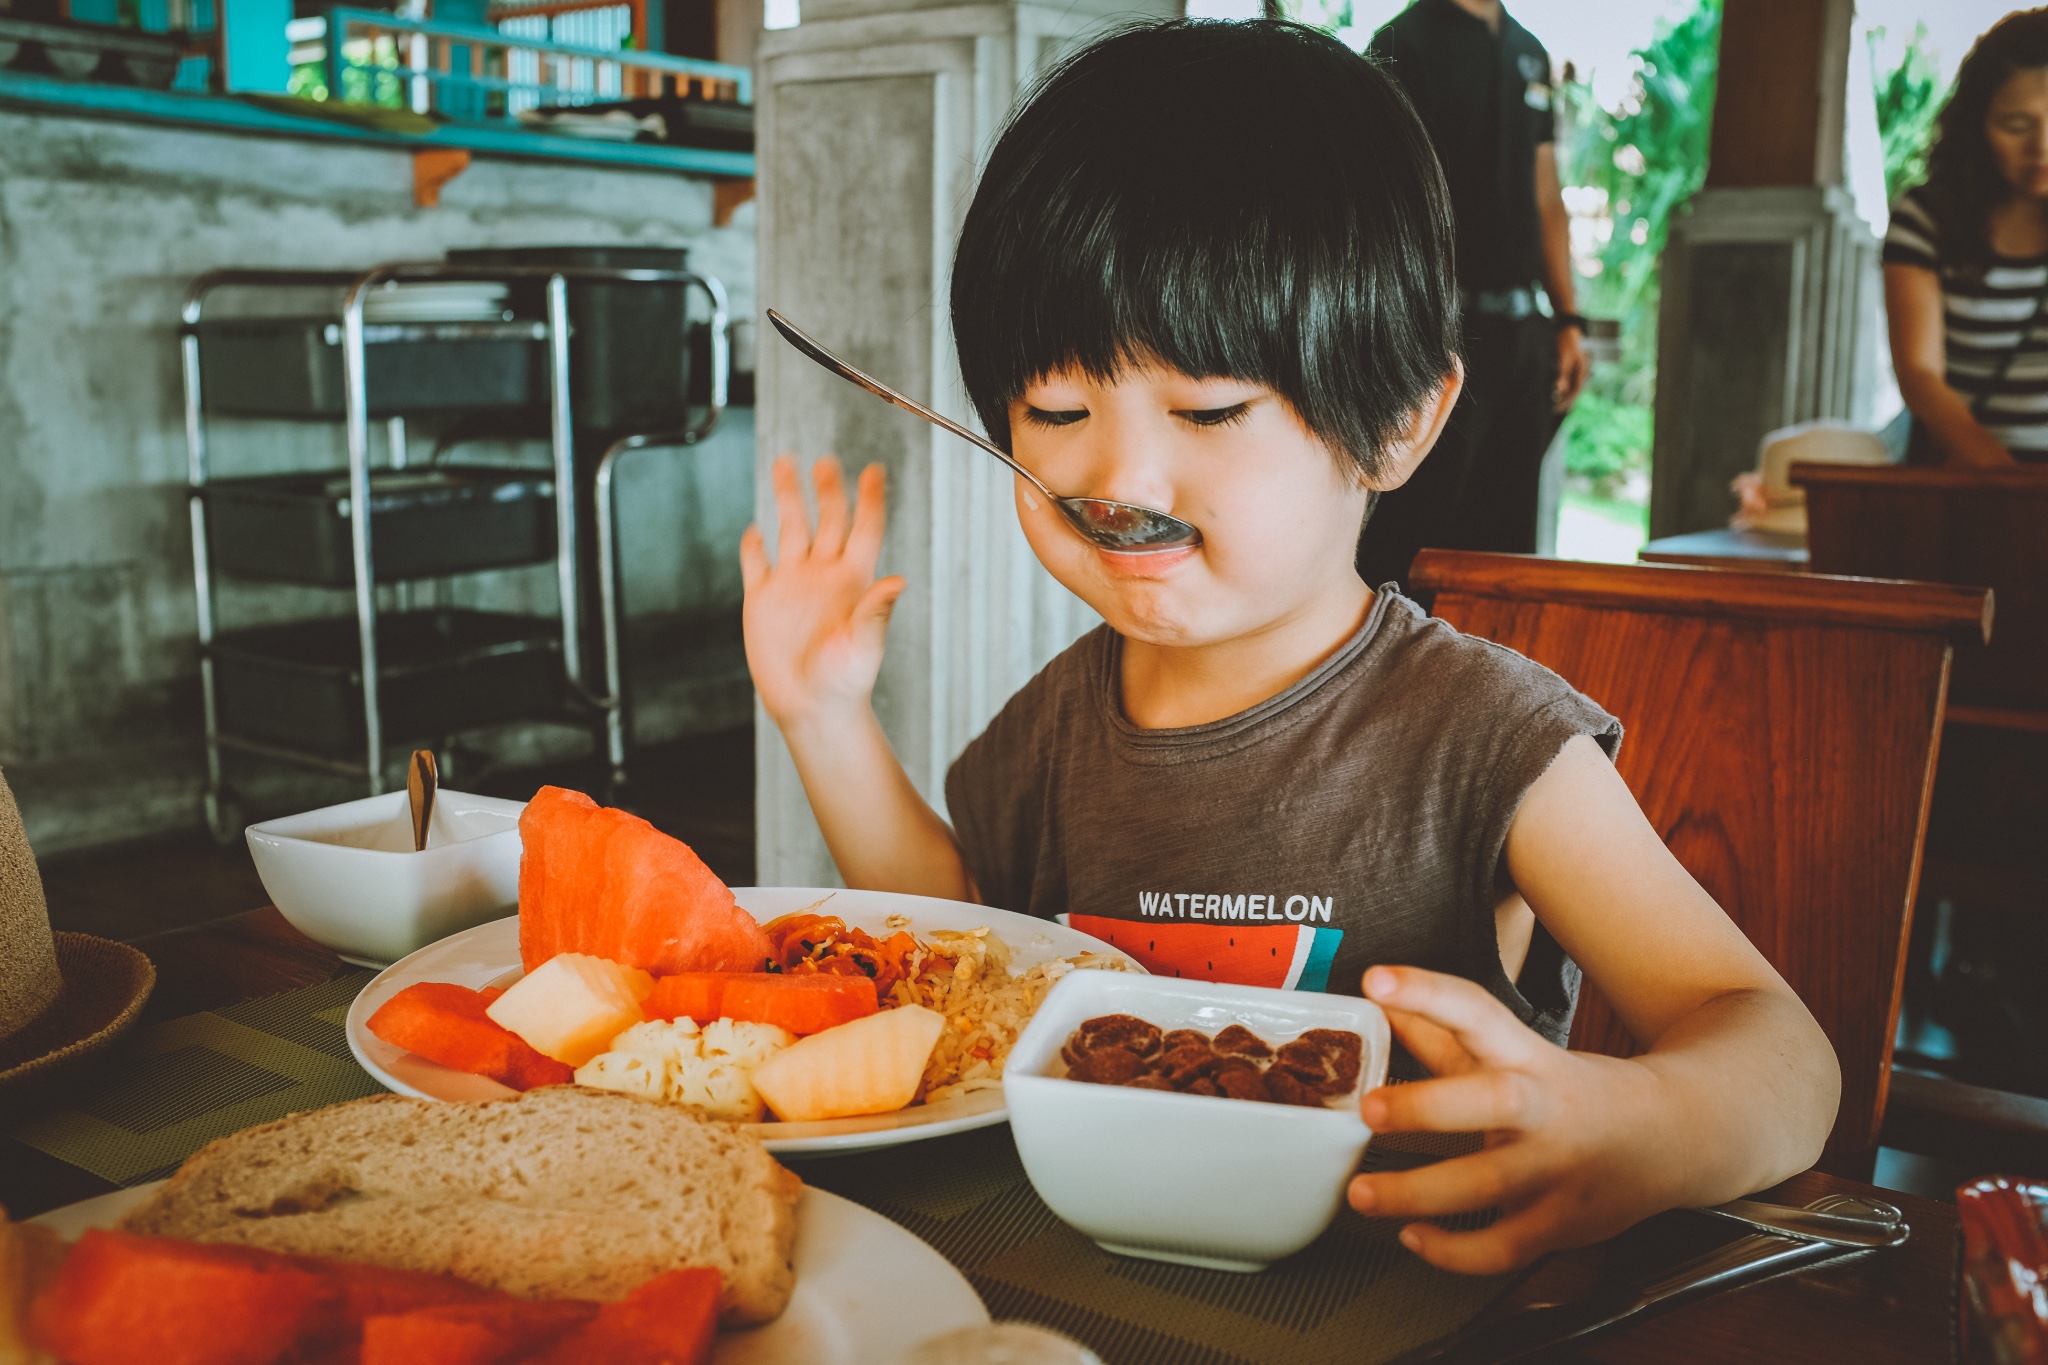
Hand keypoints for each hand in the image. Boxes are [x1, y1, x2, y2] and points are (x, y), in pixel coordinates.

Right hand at [740, 454, 905, 729]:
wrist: (812, 708)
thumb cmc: (845, 683)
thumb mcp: (863, 647)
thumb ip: (876, 612)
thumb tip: (897, 581)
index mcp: (853, 581)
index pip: (864, 529)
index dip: (870, 499)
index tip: (874, 471)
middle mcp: (823, 576)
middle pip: (828, 520)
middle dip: (827, 489)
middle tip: (827, 461)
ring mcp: (793, 586)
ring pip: (791, 529)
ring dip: (789, 498)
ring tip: (786, 464)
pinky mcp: (763, 602)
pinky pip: (757, 565)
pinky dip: (753, 545)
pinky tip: (754, 529)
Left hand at [1347, 966, 1680, 1274]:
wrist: (1678, 1137)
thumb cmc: (1576, 1092)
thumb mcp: (1517, 1053)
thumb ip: (1446, 1035)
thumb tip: (1381, 1004)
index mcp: (1529, 1056)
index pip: (1478, 1011)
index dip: (1427, 992)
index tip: (1378, 980)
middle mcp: (1547, 1108)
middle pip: (1494, 1099)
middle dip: (1428, 1106)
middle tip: (1369, 1109)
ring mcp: (1560, 1170)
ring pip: (1492, 1184)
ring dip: (1419, 1193)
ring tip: (1363, 1193)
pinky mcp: (1563, 1224)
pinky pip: (1507, 1248)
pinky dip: (1456, 1252)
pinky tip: (1415, 1238)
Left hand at [1553, 326, 1588, 412]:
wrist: (1567, 326)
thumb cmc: (1566, 342)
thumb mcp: (1563, 359)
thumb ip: (1562, 375)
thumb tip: (1559, 390)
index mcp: (1581, 371)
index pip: (1574, 391)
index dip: (1566, 402)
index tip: (1556, 410)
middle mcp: (1581, 371)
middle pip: (1573, 390)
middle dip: (1565, 400)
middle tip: (1554, 410)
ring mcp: (1577, 368)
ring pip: (1570, 385)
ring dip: (1563, 394)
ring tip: (1552, 402)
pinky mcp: (1571, 364)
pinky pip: (1567, 379)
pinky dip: (1561, 386)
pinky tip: (1554, 389)